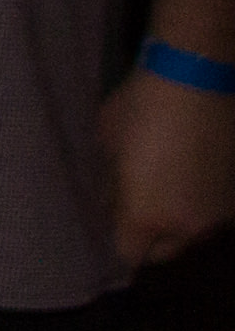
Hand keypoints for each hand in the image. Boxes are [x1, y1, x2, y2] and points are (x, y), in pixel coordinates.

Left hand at [108, 65, 234, 267]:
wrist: (199, 78)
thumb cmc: (141, 107)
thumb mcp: (109, 144)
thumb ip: (111, 184)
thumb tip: (113, 202)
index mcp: (146, 217)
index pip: (130, 252)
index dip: (121, 238)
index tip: (116, 220)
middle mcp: (189, 226)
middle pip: (166, 251)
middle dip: (152, 235)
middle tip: (140, 207)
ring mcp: (221, 212)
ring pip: (195, 233)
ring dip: (181, 220)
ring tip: (170, 188)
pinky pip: (215, 211)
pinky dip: (204, 202)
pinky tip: (194, 176)